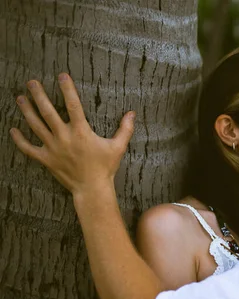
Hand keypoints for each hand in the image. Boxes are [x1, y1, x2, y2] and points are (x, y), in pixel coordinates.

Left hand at [10, 73, 135, 196]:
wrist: (92, 188)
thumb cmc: (105, 168)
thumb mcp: (118, 147)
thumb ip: (125, 129)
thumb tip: (132, 113)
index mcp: (81, 132)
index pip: (73, 105)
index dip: (67, 89)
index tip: (62, 75)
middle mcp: (64, 137)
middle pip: (47, 112)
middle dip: (39, 95)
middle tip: (32, 82)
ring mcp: (53, 148)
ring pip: (36, 126)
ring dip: (27, 111)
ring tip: (20, 98)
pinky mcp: (46, 159)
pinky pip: (28, 148)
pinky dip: (19, 140)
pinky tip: (12, 130)